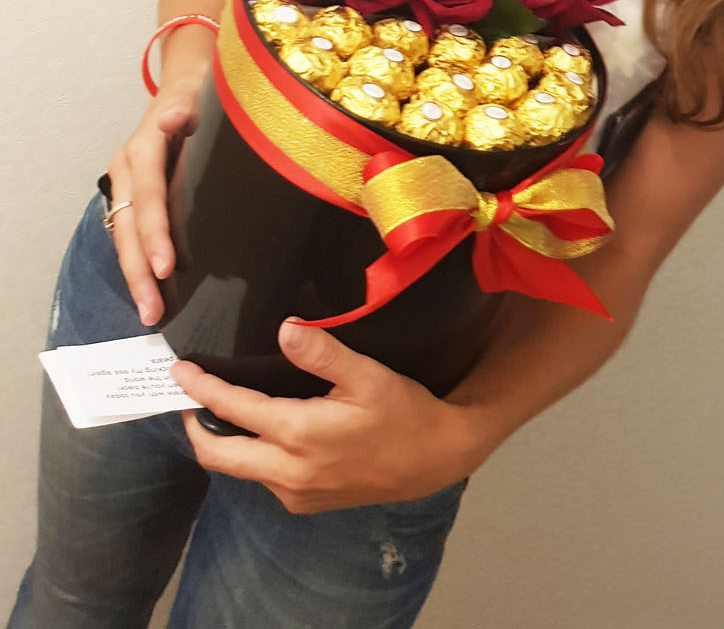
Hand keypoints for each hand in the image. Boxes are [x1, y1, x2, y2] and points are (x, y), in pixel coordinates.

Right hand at [105, 84, 200, 325]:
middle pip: (129, 228)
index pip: (147, 198)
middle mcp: (127, 172)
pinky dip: (148, 261)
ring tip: (151, 312)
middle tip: (151, 313)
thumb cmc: (194, 96)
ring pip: (128, 237)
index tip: (166, 268)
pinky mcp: (138, 198)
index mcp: (142, 150)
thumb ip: (183, 110)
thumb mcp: (192, 96)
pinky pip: (140, 234)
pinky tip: (160, 290)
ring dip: (139, 275)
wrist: (182, 87)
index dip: (154, 233)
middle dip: (139, 272)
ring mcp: (128, 187)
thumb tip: (174, 118)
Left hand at [171, 321, 484, 512]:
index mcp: (299, 435)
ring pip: (238, 469)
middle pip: (217, 455)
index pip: (234, 410)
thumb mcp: (368, 375)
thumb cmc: (402, 412)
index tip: (179, 371)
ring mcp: (294, 493)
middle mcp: (287, 472)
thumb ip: (322, 352)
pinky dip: (248, 454)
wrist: (434, 459)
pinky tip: (260, 431)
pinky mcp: (304, 503)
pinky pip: (262, 478)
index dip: (201, 390)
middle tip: (185, 395)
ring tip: (218, 407)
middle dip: (194, 425)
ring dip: (221, 440)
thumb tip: (283, 330)